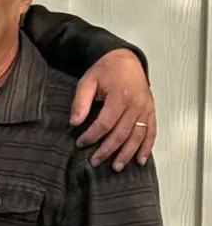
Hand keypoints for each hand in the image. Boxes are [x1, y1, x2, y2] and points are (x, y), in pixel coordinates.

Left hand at [72, 48, 154, 168]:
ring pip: (138, 136)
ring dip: (127, 153)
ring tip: (116, 166)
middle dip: (107, 150)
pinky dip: (147, 147)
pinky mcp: (151, 111)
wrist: (125, 59)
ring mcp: (146, 109)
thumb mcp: (87, 81)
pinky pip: (151, 131)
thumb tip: (74, 122)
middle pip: (122, 133)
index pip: (105, 123)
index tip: (80, 144)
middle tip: (94, 161)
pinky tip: (140, 159)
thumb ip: (80, 102)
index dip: (92, 136)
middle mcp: (136, 105)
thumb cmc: (105, 71)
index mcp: (120, 97)